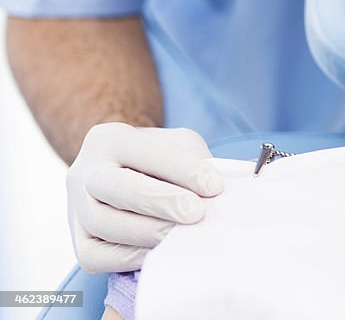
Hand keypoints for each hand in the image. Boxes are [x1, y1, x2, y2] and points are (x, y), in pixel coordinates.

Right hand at [67, 122, 224, 272]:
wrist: (123, 175)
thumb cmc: (160, 159)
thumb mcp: (178, 145)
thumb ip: (193, 161)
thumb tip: (212, 192)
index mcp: (109, 139)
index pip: (145, 151)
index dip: (182, 169)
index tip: (215, 186)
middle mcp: (85, 171)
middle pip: (116, 187)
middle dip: (160, 202)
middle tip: (195, 213)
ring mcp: (76, 208)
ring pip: (104, 223)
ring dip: (148, 232)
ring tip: (184, 236)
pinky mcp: (78, 241)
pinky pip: (95, 257)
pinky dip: (130, 258)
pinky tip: (161, 253)